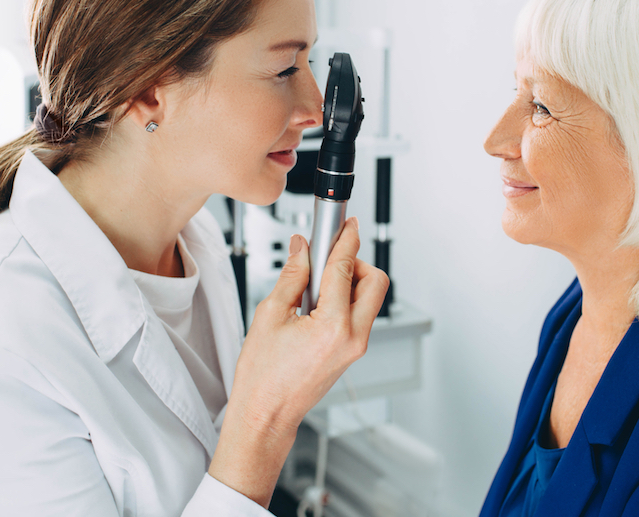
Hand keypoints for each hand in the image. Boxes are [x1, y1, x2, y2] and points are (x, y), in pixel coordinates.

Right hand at [207, 218, 387, 505]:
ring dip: (350, 281)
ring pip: (370, 298)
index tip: (346, 224)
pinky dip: (345, 300)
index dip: (345, 239)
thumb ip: (292, 275)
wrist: (267, 414)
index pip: (344, 268)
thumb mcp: (270, 314)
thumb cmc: (263, 376)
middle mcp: (353, 337)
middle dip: (355, 262)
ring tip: (315, 286)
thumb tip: (302, 247)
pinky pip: (360, 315)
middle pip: (375, 281)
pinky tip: (316, 304)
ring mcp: (357, 346)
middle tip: (327, 259)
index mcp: (333, 326)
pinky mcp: (354, 352)